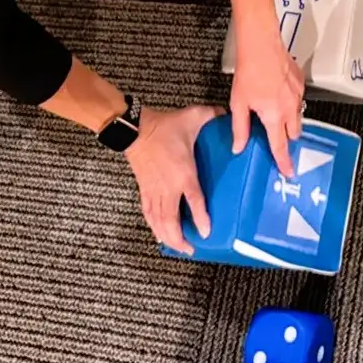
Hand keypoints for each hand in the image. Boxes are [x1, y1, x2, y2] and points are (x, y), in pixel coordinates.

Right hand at [124, 103, 220, 254]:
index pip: (194, 200)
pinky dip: (154, 227)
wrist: (135, 130)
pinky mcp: (144, 190)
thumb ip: (212, 115)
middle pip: (172, 220)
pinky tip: (159, 237)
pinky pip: (149, 213)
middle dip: (180, 238)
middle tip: (191, 249)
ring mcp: (155, 190)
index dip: (200, 218)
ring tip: (179, 248)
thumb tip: (226, 113)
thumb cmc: (165, 126)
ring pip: (159, 221)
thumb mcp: (193, 117)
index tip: (205, 233)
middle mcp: (169, 187)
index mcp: (184, 172)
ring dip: (168, 237)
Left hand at [230, 27, 305, 177]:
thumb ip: (240, 128)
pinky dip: (291, 102)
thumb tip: (239, 147)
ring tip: (275, 113)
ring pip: (298, 116)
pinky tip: (278, 94)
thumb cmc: (248, 73)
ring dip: (289, 120)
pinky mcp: (301, 83)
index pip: (280, 146)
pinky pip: (299, 100)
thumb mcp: (239, 103)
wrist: (262, 45)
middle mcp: (290, 108)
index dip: (284, 161)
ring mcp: (298, 95)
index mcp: (274, 117)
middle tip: (275, 136)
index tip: (288, 172)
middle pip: (293, 133)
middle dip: (286, 138)